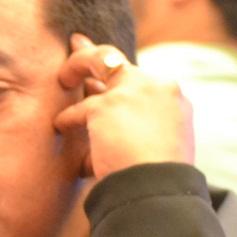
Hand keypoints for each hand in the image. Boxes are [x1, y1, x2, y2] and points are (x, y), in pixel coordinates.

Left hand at [55, 35, 193, 180]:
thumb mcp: (162, 147)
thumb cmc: (158, 182)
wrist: (157, 192)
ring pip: (97, 63)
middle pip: (118, 61)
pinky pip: (79, 109)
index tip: (107, 68)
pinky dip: (68, 119)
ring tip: (63, 79)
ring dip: (75, 71)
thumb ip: (145, 126)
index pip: (142, 80)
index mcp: (175, 100)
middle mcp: (157, 87)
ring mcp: (132, 92)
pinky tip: (61, 126)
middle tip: (76, 44)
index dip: (121, 76)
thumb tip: (111, 127)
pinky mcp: (106, 106)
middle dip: (93, 53)